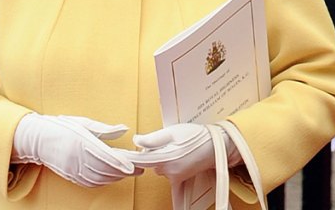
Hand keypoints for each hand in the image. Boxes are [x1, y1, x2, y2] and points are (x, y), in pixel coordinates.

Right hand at [11, 113, 138, 186]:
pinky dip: (104, 181)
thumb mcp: (84, 122)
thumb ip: (105, 128)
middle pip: (104, 170)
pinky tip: (112, 176)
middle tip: (139, 169)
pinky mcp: (70, 176)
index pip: (104, 155)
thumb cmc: (62, 127)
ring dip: (115, 177)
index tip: (133, 166)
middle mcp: (75, 157)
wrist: (38, 139)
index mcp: (80, 141)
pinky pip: (90, 183)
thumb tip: (124, 129)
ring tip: (128, 172)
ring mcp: (72, 169)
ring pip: (98, 178)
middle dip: (123, 172)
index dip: (120, 163)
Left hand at [120, 122, 237, 181]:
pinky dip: (171, 189)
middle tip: (168, 142)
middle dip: (154, 152)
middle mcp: (168, 170)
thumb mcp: (172, 131)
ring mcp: (174, 176)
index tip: (119, 155)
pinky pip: (173, 188)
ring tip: (177, 148)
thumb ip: (152, 138)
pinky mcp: (181, 179)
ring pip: (160, 167)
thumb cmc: (196, 136)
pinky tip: (174, 202)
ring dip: (163, 159)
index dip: (129, 156)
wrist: (216, 144)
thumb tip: (136, 140)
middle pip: (150, 161)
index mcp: (164, 158)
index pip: (140, 159)